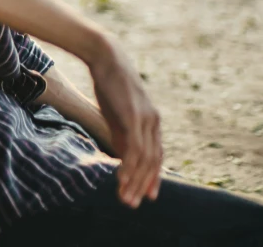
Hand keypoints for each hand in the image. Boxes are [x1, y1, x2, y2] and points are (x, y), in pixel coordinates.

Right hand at [89, 34, 162, 208]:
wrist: (105, 57)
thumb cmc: (109, 83)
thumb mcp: (118, 113)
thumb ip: (123, 134)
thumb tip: (125, 157)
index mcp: (152, 119)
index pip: (157, 154)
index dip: (153, 176)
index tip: (148, 195)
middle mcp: (153, 120)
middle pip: (153, 161)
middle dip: (143, 184)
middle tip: (133, 204)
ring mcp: (145, 119)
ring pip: (145, 159)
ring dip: (135, 182)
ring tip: (125, 199)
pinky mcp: (134, 117)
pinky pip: (135, 149)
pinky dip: (129, 167)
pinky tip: (121, 180)